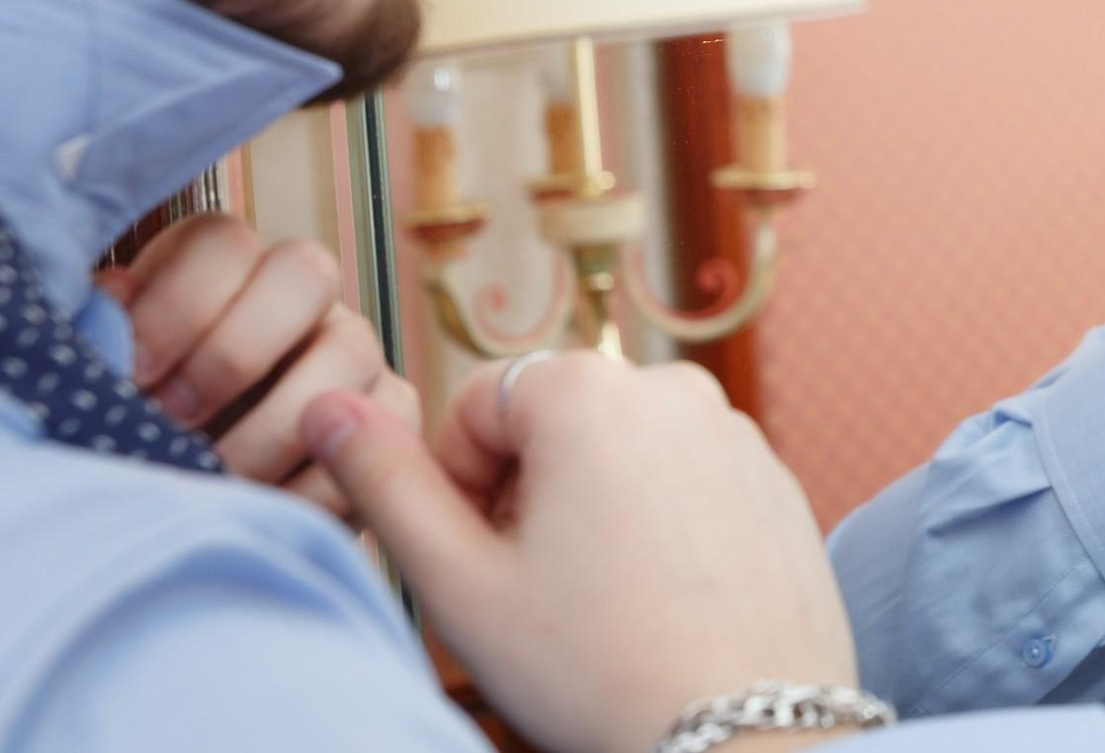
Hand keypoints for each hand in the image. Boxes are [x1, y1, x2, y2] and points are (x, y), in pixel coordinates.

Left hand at [98, 215, 417, 524]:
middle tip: (176, 418)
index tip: (132, 374)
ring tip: (216, 477)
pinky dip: (317, 479)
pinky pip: (380, 431)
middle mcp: (300, 293)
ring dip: (273, 425)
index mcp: (225, 268)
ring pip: (350, 349)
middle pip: (304, 270)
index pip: (222, 242)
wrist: (197, 499)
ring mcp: (355, 348)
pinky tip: (262, 508)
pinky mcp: (393, 412)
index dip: (177, 304)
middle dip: (233, 351)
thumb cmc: (145, 428)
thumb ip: (105, 337)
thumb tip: (105, 310)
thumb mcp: (113, 377)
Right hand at [303, 353, 859, 752]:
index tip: (485, 564)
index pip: (476, 409)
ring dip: (591, 511)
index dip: (460, 491)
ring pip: (620, 457)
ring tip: (600, 606)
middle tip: (538, 594)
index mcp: (587, 389)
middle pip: (553, 427)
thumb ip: (383, 484)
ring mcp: (735, 432)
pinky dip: (660, 528)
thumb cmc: (596, 668)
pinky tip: (660, 606)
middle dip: (527, 498)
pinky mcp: (776, 481)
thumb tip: (328, 404)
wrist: (746, 736)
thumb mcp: (460, 583)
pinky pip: (687, 484)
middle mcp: (672, 387)